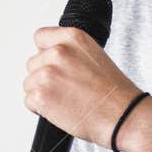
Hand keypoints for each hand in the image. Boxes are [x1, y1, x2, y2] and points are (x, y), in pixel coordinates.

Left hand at [24, 26, 140, 147]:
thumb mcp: (94, 55)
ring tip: (65, 99)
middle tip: (66, 88)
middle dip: (45, 77)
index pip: (40, 37)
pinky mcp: (41, 95)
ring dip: (42, 93)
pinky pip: (29, 101)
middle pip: (33, 63)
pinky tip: (60, 109)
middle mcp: (58, 52)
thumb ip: (70, 51)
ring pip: (29, 84)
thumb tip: (51, 56)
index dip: (46, 54)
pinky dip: (41, 109)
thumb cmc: (113, 91)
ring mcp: (47, 73)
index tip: (55, 65)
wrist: (122, 114)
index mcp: (72, 37)